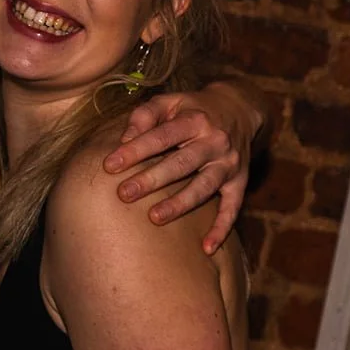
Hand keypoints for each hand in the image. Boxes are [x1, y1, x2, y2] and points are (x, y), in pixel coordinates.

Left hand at [102, 79, 262, 253]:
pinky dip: (222, 229)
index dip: (135, 150)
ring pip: (204, 187)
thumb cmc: (193, 108)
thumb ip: (146, 115)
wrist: (240, 109)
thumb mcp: (171, 101)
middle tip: (124, 194)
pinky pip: (233, 208)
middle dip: (152, 179)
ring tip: (154, 218)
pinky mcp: (240, 182)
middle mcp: (215, 141)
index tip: (109, 166)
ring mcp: (229, 164)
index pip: (161, 136)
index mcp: (195, 119)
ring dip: (180, 204)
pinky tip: (206, 248)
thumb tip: (124, 139)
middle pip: (182, 163)